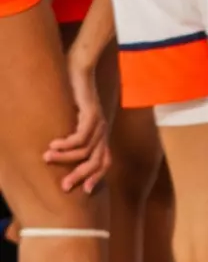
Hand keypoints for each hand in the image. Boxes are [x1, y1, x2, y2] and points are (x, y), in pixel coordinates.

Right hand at [44, 59, 109, 192]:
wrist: (80, 70)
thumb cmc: (73, 97)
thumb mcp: (73, 121)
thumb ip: (71, 138)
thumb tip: (57, 158)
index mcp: (102, 135)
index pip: (105, 162)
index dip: (97, 177)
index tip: (85, 192)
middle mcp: (104, 130)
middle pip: (97, 161)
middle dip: (81, 175)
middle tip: (64, 187)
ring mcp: (100, 122)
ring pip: (86, 150)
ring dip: (65, 157)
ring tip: (47, 157)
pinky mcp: (92, 112)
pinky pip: (81, 135)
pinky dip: (67, 143)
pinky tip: (54, 143)